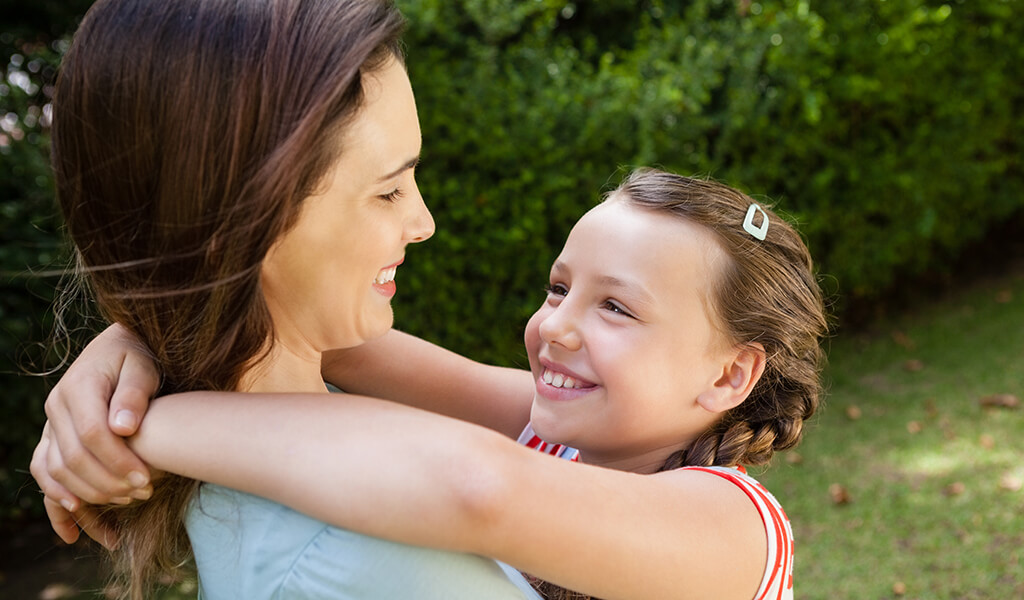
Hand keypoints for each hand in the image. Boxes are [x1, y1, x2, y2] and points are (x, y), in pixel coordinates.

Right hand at [29, 324, 159, 546]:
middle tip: (144, 493)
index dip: (118, 461)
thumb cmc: (138, 357)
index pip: (93, 433)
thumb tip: (124, 427)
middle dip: (109, 481)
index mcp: (80, 386)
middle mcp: (57, 406)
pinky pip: (44, 472)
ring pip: (56, 470)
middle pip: (73, 457)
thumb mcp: (143, 366)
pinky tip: (77, 523)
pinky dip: (57, 498)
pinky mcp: (52, 437)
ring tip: (126, 503)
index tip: (147, 479)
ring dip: (88, 494)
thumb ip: (135, 393)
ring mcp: (51, 423)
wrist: (119, 349)